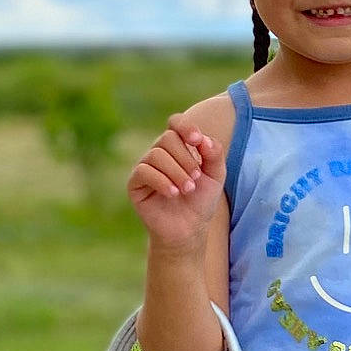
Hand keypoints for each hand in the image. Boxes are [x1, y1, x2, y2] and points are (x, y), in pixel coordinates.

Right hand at [128, 114, 224, 249]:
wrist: (189, 228)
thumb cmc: (201, 200)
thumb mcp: (216, 176)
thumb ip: (214, 154)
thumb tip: (203, 138)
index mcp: (178, 146)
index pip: (176, 123)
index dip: (185, 126)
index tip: (198, 141)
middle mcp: (159, 153)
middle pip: (167, 138)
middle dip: (185, 157)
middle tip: (196, 178)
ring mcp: (145, 167)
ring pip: (156, 154)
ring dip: (176, 171)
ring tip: (188, 189)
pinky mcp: (135, 183)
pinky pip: (143, 171)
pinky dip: (161, 180)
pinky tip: (173, 193)